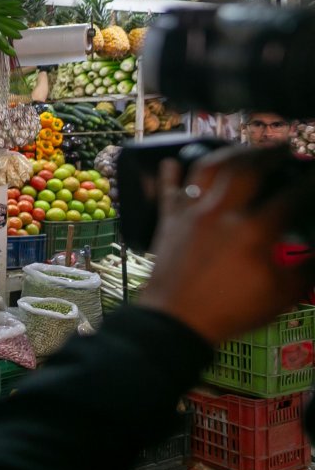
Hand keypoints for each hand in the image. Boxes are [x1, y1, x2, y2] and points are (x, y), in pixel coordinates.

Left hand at [140, 146, 314, 344]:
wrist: (176, 321)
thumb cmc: (230, 311)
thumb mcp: (282, 294)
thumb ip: (310, 267)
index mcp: (254, 231)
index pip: (292, 196)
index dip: (311, 184)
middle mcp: (221, 213)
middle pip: (249, 168)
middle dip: (271, 153)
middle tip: (283, 148)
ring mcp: (191, 213)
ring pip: (210, 167)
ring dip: (230, 153)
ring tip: (245, 150)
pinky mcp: (169, 219)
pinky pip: (169, 188)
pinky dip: (171, 172)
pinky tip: (173, 161)